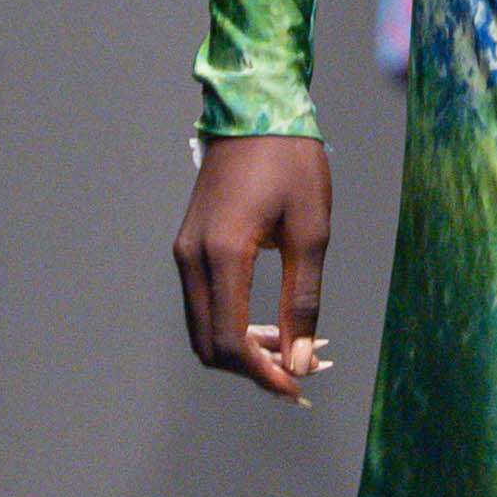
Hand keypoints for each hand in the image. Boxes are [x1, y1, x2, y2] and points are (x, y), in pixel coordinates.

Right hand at [174, 132, 333, 400]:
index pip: (230, 341)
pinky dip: (230, 325)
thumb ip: (304, 300)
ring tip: (290, 349)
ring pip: (203, 327)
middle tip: (299, 372)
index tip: (298, 387)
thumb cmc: (292, 163)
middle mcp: (192, 258)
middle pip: (209, 344)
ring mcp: (184, 251)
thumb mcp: (311, 231)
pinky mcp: (188, 246)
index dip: (263, 375)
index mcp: (224, 254)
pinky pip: (202, 303)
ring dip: (242, 350)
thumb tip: (300, 360)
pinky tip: (268, 325)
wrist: (257, 109)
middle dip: (252, 369)